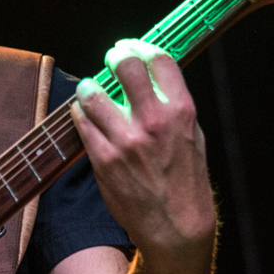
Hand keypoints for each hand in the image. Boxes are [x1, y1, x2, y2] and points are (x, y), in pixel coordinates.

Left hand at [69, 43, 215, 262]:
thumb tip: (154, 75)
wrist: (175, 228)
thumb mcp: (193, 136)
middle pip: (125, 66)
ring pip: (93, 93)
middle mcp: (153, 122)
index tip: (131, 46)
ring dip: (90, 87)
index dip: (141, 45)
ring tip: (92, 91)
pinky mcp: (103, 159)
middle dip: (114, 56)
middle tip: (110, 60)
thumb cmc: (186, 180)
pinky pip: (82, 122)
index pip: (159, 60)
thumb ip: (174, 104)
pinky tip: (86, 114)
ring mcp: (126, 140)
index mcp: (181, 111)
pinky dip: (80, 113)